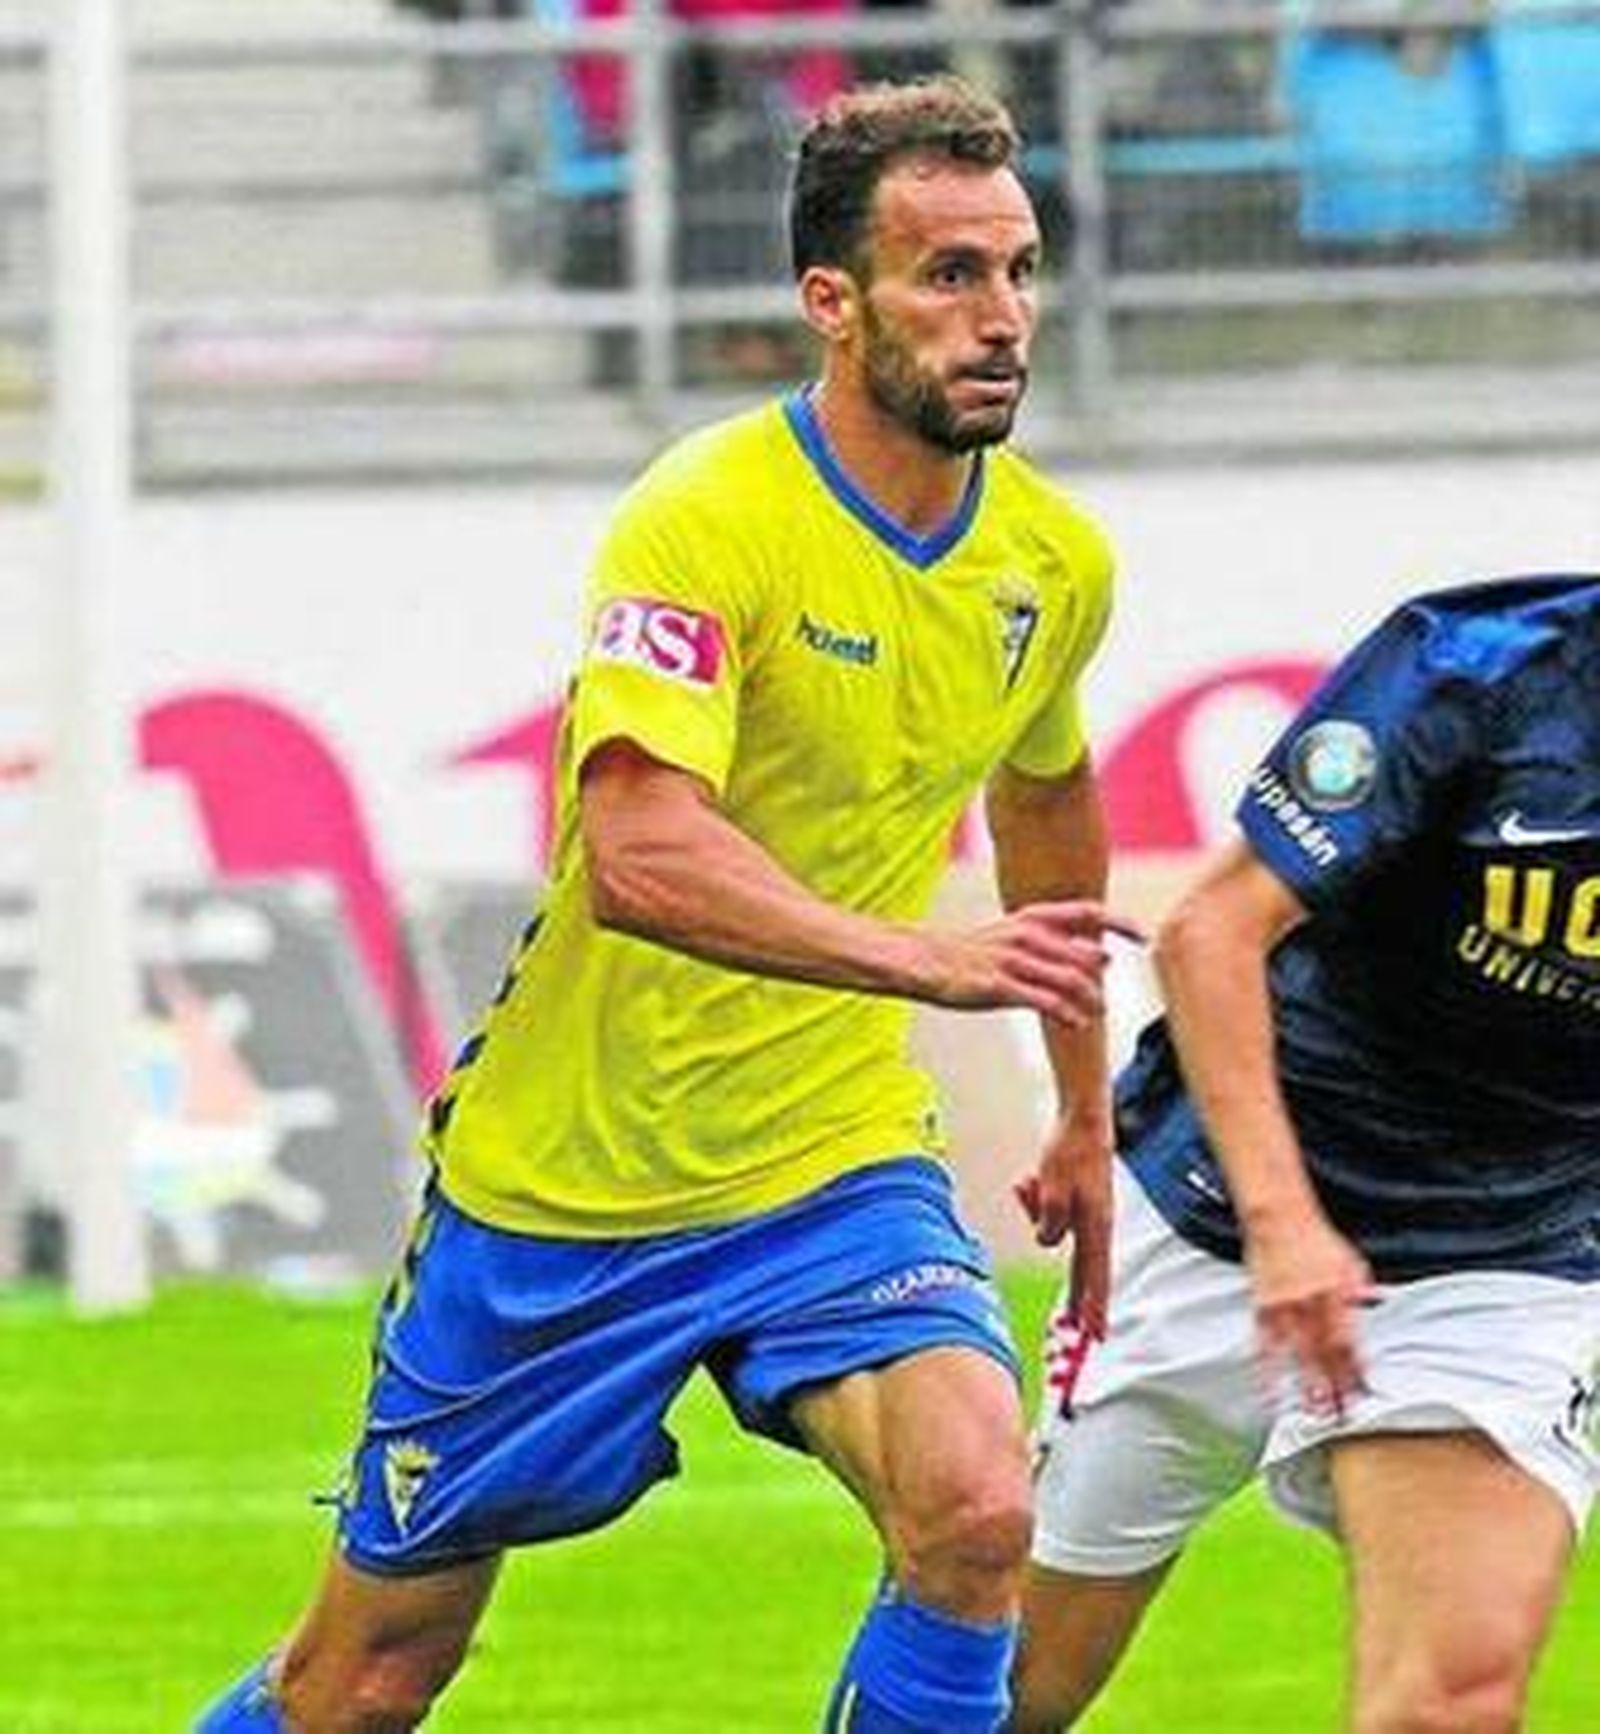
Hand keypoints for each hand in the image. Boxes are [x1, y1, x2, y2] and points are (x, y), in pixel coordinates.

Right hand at [922, 901, 1144, 1026]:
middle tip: (1105, 999)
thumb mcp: (1017, 935)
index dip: (1120, 922)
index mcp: (1033, 917)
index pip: (1088, 912)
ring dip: (1091, 999)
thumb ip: (1057, 943)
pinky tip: (1077, 1023)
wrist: (927, 962)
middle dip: (1101, 978)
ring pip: (1071, 980)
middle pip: (1084, 954)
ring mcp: (1014, 960)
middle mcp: (1027, 934)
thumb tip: (1101, 954)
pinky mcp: (1000, 985)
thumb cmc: (975, 953)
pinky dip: (1068, 1013)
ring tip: (1096, 1014)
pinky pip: (1046, 1001)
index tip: (1143, 938)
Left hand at [1013, 1114, 1114, 1338]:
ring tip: (1032, 1180)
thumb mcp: (1053, 1187)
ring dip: (1036, 1210)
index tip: (1096, 1334)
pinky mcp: (1076, 1200)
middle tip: (1080, 1330)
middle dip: (1079, 1297)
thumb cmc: (1070, 1153)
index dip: (1094, 1305)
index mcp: (1095, 1225)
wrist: (1083, 1121)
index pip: (1094, 1275)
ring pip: (1054, 1230)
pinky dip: (1036, 1197)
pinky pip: (1049, 1211)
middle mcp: (1095, 1223)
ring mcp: (1087, 1212)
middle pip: (1084, 1269)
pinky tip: (1031, 1177)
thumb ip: (1050, 1220)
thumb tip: (1046, 1242)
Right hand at [1246, 1208, 1376, 1418]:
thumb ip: (1364, 1289)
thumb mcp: (1352, 1261)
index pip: (1349, 1340)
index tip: (1365, 1394)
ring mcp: (1283, 1308)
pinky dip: (1267, 1373)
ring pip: (1296, 1355)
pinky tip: (1271, 1395)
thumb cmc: (1317, 1240)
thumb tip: (1382, 1306)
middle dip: (1335, 1388)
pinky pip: (1264, 1347)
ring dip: (1305, 1387)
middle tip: (1343, 1419)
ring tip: (1314, 1416)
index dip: (1357, 1369)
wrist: (1277, 1217)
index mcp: (1337, 1292)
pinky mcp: (1262, 1308)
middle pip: (1325, 1354)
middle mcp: (1310, 1303)